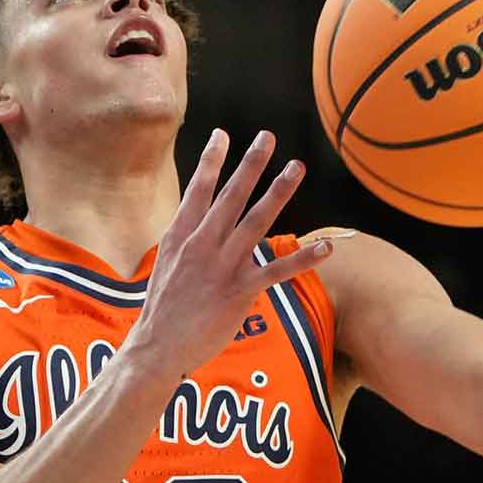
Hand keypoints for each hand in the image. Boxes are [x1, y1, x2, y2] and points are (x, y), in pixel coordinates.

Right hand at [129, 129, 332, 376]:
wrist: (155, 348)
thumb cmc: (162, 310)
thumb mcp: (166, 264)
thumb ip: (185, 241)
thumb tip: (198, 224)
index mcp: (180, 236)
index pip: (198, 190)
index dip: (212, 161)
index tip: (223, 134)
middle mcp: (201, 245)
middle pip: (230, 196)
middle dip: (250, 164)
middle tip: (267, 137)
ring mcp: (221, 266)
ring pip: (255, 222)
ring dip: (278, 192)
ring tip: (296, 168)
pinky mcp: (239, 291)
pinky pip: (277, 271)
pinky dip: (304, 259)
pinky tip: (327, 248)